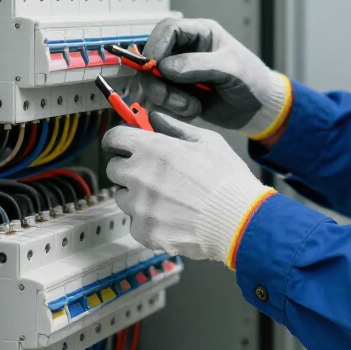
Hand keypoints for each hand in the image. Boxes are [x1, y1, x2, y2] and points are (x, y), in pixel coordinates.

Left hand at [104, 113, 274, 264]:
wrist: (237, 221)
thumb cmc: (227, 179)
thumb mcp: (207, 140)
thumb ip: (175, 127)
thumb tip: (154, 118)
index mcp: (152, 148)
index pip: (115, 137)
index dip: (118, 139)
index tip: (121, 144)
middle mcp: (139, 175)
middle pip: (113, 168)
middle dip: (128, 167)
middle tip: (151, 172)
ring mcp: (139, 205)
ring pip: (123, 197)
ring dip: (137, 195)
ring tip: (167, 198)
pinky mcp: (143, 230)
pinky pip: (135, 222)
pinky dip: (148, 220)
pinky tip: (171, 216)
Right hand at [140, 18, 291, 139]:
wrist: (258, 110)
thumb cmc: (252, 81)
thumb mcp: (231, 69)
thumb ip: (199, 65)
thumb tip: (165, 67)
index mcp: (200, 34)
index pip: (167, 29)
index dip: (155, 45)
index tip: (152, 66)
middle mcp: (185, 51)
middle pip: (151, 57)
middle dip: (155, 80)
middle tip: (167, 98)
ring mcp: (178, 73)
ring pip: (151, 81)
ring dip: (164, 98)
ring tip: (191, 107)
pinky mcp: (176, 93)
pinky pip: (159, 100)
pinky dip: (170, 109)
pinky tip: (193, 111)